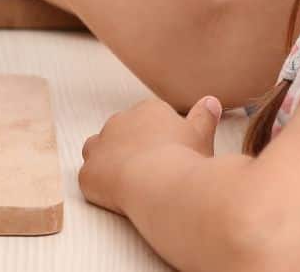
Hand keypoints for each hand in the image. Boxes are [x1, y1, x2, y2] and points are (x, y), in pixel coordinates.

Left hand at [79, 96, 221, 214]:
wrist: (162, 182)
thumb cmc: (185, 159)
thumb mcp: (201, 135)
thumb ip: (204, 116)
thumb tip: (210, 101)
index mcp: (147, 111)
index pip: (147, 118)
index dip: (156, 138)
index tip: (167, 154)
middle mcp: (119, 122)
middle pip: (121, 132)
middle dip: (131, 148)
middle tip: (150, 171)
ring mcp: (100, 146)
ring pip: (98, 149)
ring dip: (108, 161)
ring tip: (129, 181)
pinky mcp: (88, 172)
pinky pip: (89, 177)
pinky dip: (99, 186)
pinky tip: (116, 197)